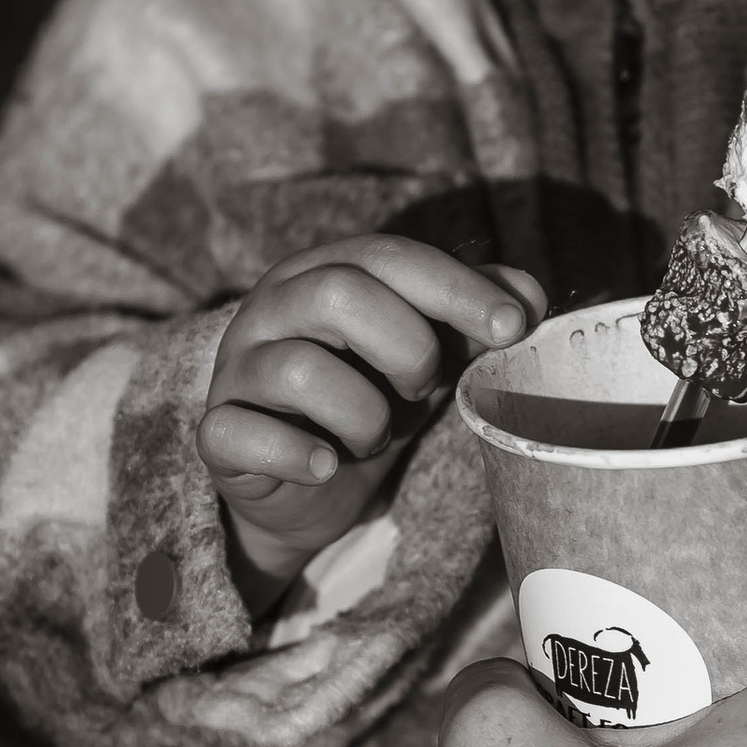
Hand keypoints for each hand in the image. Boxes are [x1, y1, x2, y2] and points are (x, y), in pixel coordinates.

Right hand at [202, 241, 547, 581]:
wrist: (304, 489)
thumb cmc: (369, 399)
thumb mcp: (428, 355)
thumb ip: (473, 319)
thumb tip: (530, 297)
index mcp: (325, 271)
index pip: (391, 256)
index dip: (456, 288)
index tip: (514, 327)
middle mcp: (273, 308)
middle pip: (339, 293)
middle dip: (406, 348)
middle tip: (424, 387)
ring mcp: (238, 369)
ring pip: (298, 370)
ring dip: (362, 415)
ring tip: (372, 436)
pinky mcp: (216, 432)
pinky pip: (241, 433)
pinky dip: (299, 455)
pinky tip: (326, 465)